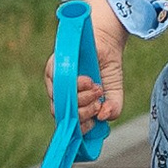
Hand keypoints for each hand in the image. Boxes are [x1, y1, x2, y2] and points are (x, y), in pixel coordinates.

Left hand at [50, 0, 126, 127]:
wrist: (106, 40)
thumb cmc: (106, 66)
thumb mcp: (113, 90)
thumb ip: (113, 107)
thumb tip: (104, 118)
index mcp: (74, 103)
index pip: (71, 122)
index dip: (81, 127)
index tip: (94, 124)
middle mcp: (62, 94)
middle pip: (64, 114)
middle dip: (84, 113)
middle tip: (98, 103)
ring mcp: (56, 81)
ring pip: (61, 100)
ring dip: (82, 99)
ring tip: (97, 89)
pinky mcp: (53, 66)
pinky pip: (58, 82)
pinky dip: (75, 85)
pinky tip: (89, 80)